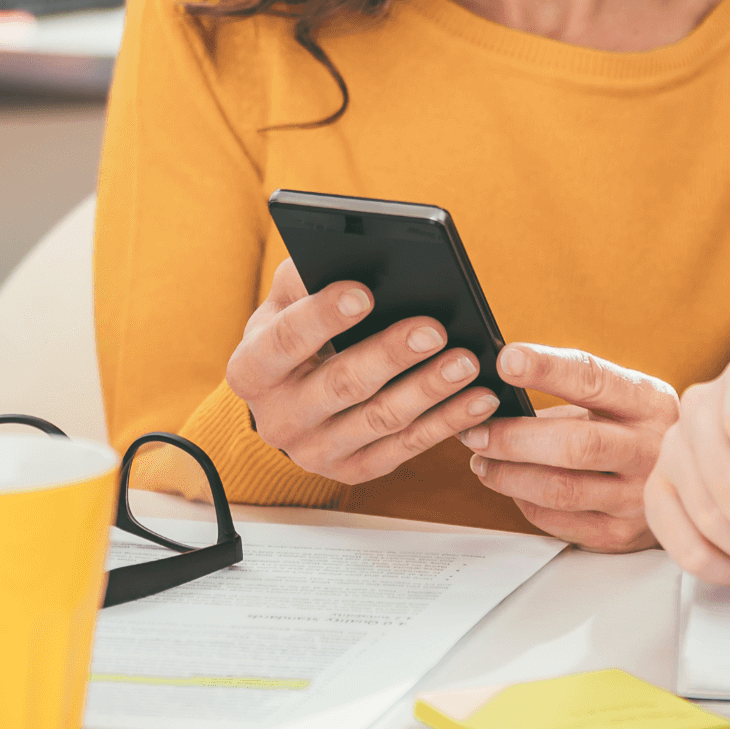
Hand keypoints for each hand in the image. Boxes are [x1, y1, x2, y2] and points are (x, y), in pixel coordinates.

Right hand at [227, 259, 499, 483]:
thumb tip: (353, 256)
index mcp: (251, 370)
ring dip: (429, 390)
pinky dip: (447, 422)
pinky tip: (478, 400)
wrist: (293, 395)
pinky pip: (406, 449)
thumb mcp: (288, 300)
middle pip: (340, 385)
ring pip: (379, 420)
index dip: (323, 317)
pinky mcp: (352, 471)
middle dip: (390, 354)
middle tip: (433, 329)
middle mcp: (276, 419)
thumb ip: (307, 276)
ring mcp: (314, 452)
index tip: (365, 293)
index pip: (285, 341)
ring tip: (467, 362)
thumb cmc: (298, 331)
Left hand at [458, 344, 678, 551]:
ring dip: (508, 475)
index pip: (593, 379)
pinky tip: (513, 487)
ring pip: (560, 489)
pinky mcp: (621, 535)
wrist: (693, 486)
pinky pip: (559, 521)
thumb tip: (501, 394)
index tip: (505, 360)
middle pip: (574, 444)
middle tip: (475, 431)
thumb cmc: (636, 433)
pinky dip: (525, 502)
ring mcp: (639, 497)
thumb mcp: (621, 402)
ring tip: (482, 461)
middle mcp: (652, 450)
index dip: (546, 369)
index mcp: (650, 402)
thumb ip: (571, 396)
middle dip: (513, 438)